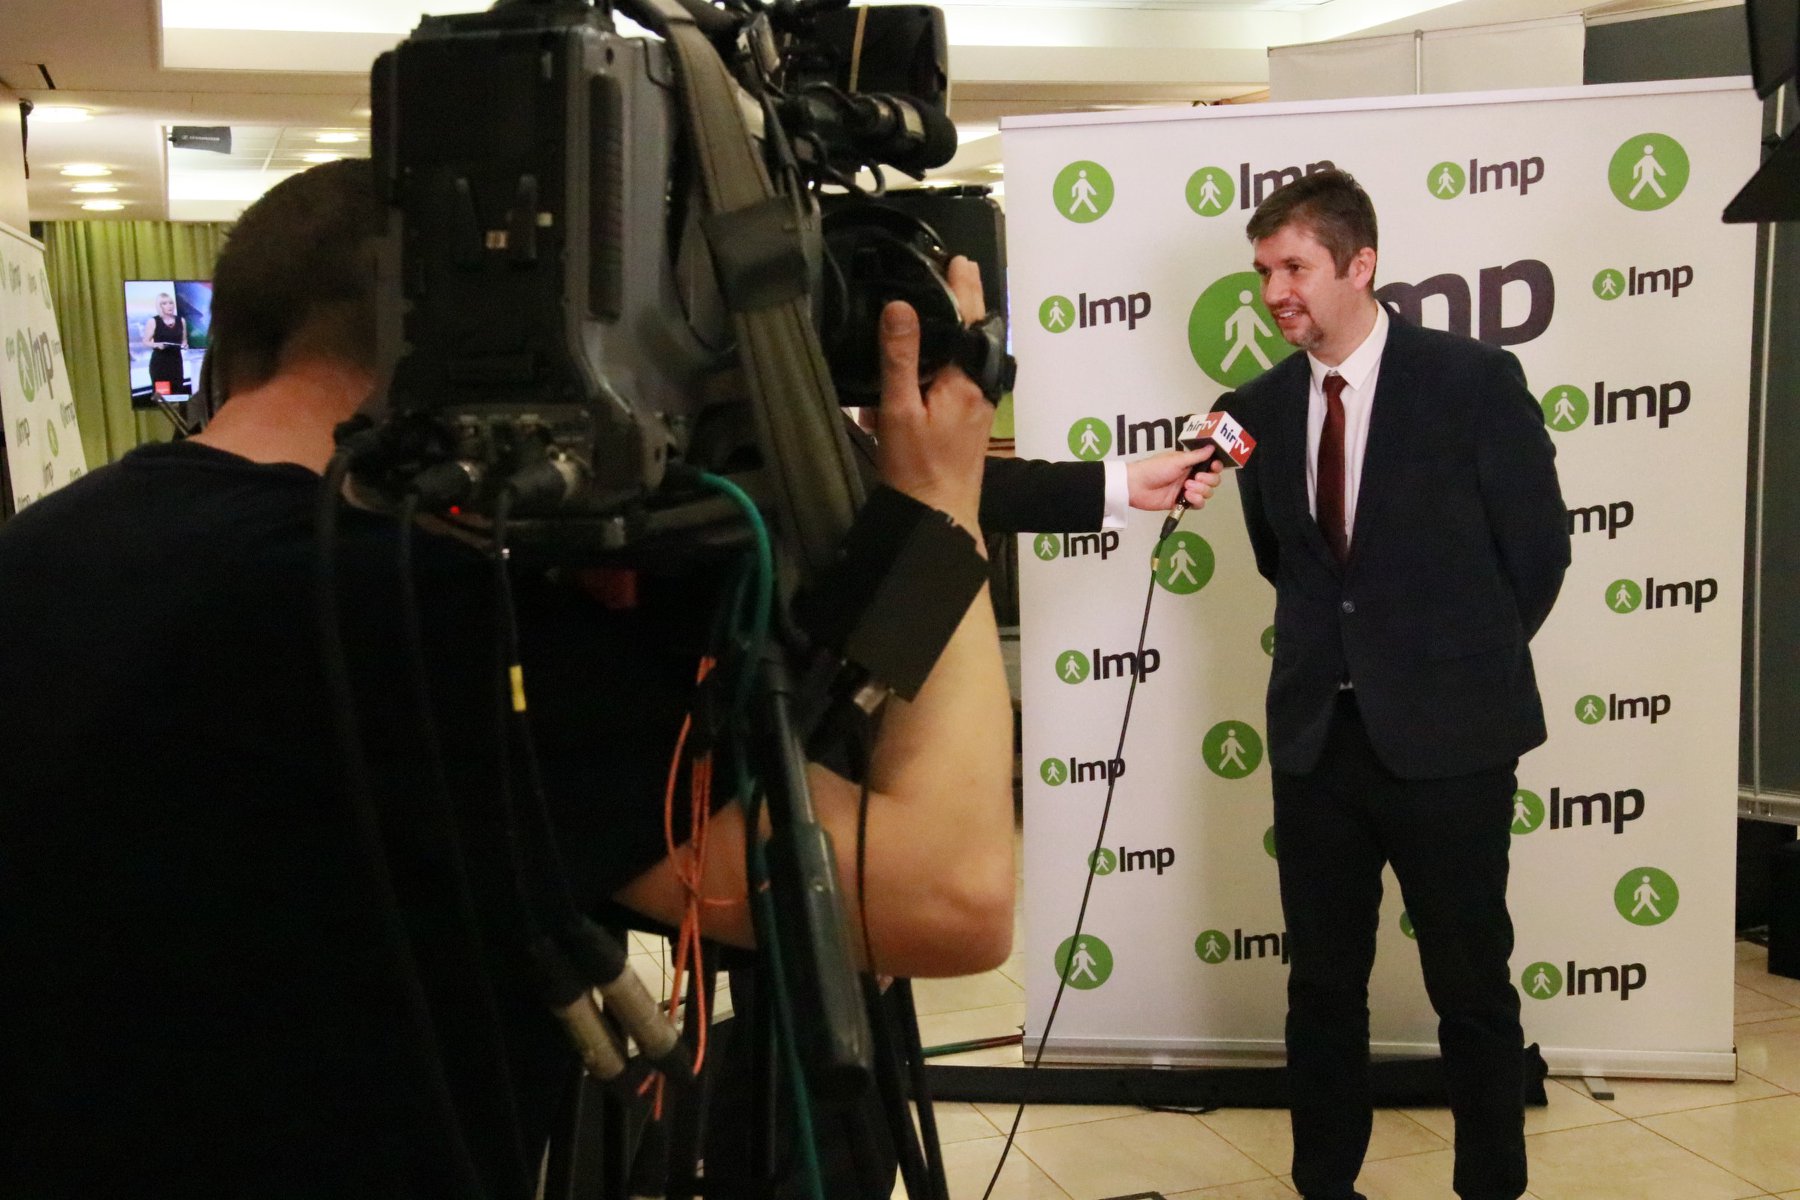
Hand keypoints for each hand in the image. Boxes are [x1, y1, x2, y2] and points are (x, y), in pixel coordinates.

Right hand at [873, 256, 990, 530]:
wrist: (938, 518)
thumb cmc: (917, 471)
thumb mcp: (899, 410)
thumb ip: (900, 356)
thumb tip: (901, 307)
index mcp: (965, 380)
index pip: (967, 318)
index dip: (960, 285)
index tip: (956, 258)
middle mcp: (979, 389)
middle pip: (973, 334)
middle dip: (962, 302)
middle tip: (953, 270)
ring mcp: (977, 406)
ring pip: (967, 356)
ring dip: (954, 332)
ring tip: (941, 304)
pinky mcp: (969, 421)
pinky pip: (960, 379)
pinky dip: (945, 362)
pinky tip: (925, 364)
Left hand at [1127, 447, 1220, 510]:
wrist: (1137, 486)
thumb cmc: (1153, 469)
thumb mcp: (1177, 460)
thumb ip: (1196, 456)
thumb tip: (1211, 447)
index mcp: (1190, 463)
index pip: (1211, 465)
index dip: (1216, 467)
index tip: (1214, 466)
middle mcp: (1190, 476)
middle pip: (1213, 480)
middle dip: (1208, 480)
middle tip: (1196, 478)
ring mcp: (1187, 490)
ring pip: (1207, 493)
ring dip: (1201, 490)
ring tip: (1186, 487)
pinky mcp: (1182, 502)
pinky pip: (1198, 504)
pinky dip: (1196, 501)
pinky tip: (1186, 497)